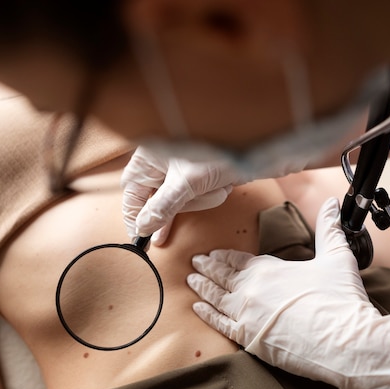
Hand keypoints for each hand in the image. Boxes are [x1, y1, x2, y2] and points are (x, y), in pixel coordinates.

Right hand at [121, 146, 244, 244]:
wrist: (257, 149)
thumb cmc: (217, 154)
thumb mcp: (186, 183)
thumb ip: (162, 207)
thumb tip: (143, 227)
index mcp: (149, 158)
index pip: (132, 193)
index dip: (135, 217)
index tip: (140, 238)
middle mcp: (162, 164)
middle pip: (158, 201)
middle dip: (182, 204)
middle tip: (195, 197)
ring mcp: (180, 171)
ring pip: (181, 203)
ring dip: (201, 199)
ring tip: (215, 184)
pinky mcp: (198, 178)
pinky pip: (197, 199)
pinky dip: (210, 196)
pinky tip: (221, 186)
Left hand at [187, 198, 389, 388]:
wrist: (344, 343)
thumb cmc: (341, 300)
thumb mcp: (337, 257)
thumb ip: (329, 228)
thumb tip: (332, 203)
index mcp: (268, 269)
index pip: (237, 259)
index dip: (223, 256)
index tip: (211, 252)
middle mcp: (251, 290)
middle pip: (222, 275)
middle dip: (207, 268)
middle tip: (194, 262)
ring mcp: (247, 315)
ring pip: (216, 297)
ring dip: (202, 287)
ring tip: (191, 279)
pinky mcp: (249, 339)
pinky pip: (220, 324)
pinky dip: (206, 314)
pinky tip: (197, 308)